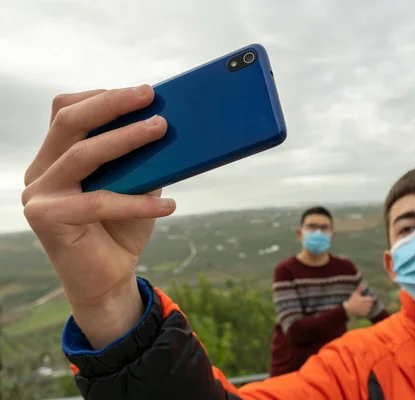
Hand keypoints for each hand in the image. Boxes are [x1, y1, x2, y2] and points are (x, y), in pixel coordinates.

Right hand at [21, 85, 175, 348]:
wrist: (110, 278)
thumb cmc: (123, 228)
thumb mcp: (136, 185)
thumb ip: (140, 158)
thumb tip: (166, 124)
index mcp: (56, 158)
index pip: (66, 111)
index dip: (101, 97)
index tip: (142, 92)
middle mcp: (41, 171)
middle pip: (68, 121)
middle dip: (111, 104)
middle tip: (149, 95)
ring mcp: (39, 194)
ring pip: (81, 154)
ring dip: (126, 139)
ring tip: (161, 130)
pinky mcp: (46, 219)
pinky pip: (98, 201)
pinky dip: (137, 202)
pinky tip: (169, 204)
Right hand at [343, 284, 374, 317]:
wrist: (348, 309)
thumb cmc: (352, 301)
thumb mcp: (356, 294)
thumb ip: (360, 289)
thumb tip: (362, 283)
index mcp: (366, 299)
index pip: (372, 299)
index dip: (370, 299)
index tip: (366, 300)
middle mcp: (367, 305)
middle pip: (371, 304)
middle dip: (368, 304)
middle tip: (362, 304)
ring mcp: (366, 310)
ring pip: (370, 308)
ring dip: (367, 308)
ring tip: (361, 307)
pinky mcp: (365, 314)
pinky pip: (367, 313)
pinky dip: (365, 312)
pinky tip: (360, 310)